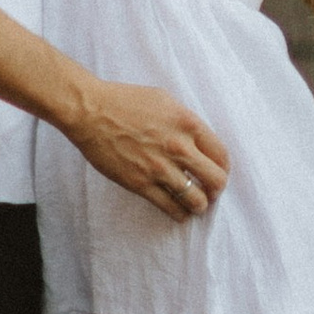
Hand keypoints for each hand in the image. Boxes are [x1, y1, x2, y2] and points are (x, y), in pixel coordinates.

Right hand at [61, 76, 230, 218]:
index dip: (223, 168)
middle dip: (216, 189)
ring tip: (194, 203)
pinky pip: (171, 209)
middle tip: (209, 190)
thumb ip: (185, 121)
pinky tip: (178, 210)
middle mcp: (178, 147)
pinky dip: (180, 214)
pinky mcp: (142, 184)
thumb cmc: (124, 101)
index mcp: (187, 123)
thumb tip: (199, 141)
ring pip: (196, 200)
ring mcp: (160, 168)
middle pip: (216, 181)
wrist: (90, 112)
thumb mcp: (163, 100)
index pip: (221, 155)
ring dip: (199, 204)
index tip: (217, 172)